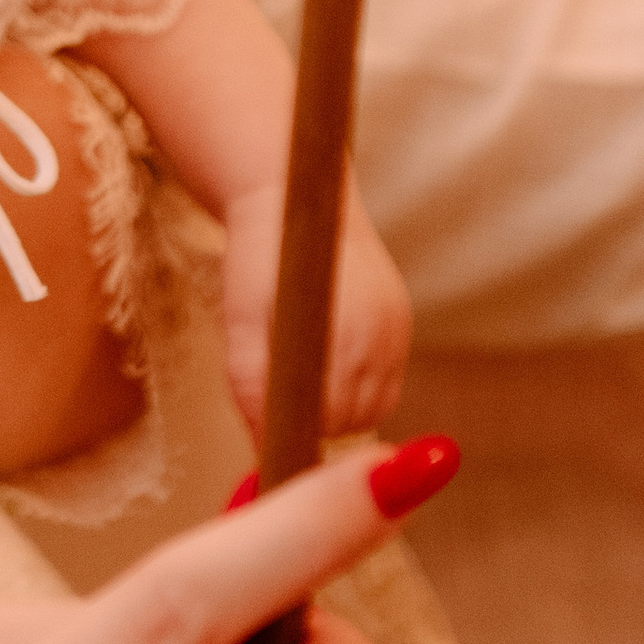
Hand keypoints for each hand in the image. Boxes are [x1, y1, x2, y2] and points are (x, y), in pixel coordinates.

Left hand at [218, 182, 411, 438]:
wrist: (293, 193)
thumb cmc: (257, 259)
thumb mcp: (240, 322)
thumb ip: (252, 386)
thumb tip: (264, 450)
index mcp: (344, 337)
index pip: (331, 423)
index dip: (299, 433)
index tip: (276, 433)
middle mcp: (382, 335)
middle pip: (359, 420)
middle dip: (321, 422)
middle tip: (283, 403)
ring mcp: (399, 326)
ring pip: (379, 405)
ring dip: (344, 406)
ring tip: (304, 380)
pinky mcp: (402, 318)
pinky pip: (389, 377)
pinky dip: (361, 383)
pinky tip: (329, 361)